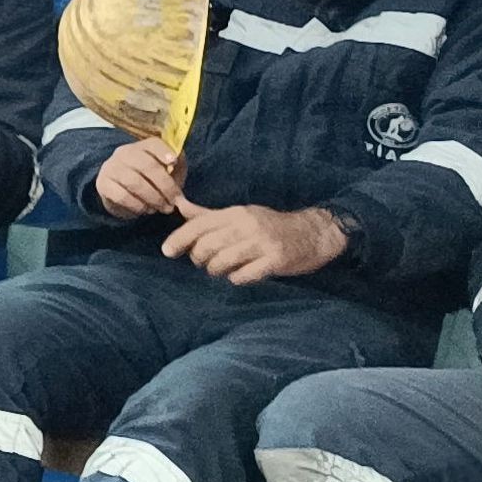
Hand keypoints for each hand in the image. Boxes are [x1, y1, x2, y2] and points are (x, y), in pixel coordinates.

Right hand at [94, 138, 189, 219]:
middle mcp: (124, 153)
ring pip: (135, 182)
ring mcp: (111, 168)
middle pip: (147, 165)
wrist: (121, 194)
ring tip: (163, 208)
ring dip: (153, 198)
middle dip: (165, 186)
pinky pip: (122, 196)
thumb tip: (178, 166)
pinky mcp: (103, 184)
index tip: (173, 161)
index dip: (163, 151)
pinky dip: (138, 205)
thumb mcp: (167, 172)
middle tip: (174, 201)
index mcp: (142, 147)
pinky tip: (145, 210)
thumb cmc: (150, 181)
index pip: (153, 144)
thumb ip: (177, 167)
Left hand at [162, 202, 345, 285]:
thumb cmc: (270, 225)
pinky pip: (243, 276)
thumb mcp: (239, 215)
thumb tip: (177, 203)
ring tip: (222, 269)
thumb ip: (207, 214)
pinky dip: (236, 279)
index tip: (167, 251)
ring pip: (221, 262)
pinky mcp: (275, 260)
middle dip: (199, 259)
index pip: (198, 225)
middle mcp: (246, 225)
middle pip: (205, 247)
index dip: (178, 239)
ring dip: (216, 270)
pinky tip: (241, 275)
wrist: (314, 233)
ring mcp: (262, 243)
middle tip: (205, 262)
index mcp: (235, 213)